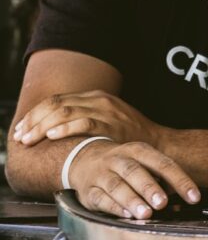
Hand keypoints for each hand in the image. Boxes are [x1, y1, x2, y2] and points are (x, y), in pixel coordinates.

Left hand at [13, 90, 166, 148]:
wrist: (156, 143)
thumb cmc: (128, 135)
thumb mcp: (106, 118)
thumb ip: (83, 117)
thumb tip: (52, 126)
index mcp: (95, 96)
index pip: (57, 99)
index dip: (35, 113)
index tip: (21, 128)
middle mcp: (99, 100)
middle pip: (56, 104)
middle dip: (33, 121)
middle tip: (20, 136)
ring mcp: (106, 111)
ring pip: (65, 112)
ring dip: (42, 126)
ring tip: (29, 139)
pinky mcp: (112, 125)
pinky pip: (83, 123)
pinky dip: (65, 128)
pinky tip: (52, 136)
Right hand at [68, 138, 200, 218]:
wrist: (84, 159)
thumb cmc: (124, 165)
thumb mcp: (144, 162)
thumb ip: (162, 179)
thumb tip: (183, 199)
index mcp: (139, 150)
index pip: (163, 164)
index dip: (180, 180)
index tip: (194, 196)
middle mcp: (119, 159)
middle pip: (135, 172)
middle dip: (150, 188)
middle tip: (162, 202)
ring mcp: (102, 174)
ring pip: (116, 186)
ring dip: (132, 200)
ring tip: (145, 213)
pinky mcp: (89, 191)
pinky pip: (101, 199)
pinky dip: (114, 207)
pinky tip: (126, 215)